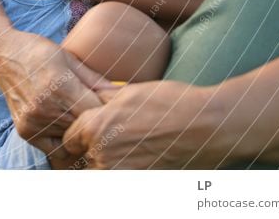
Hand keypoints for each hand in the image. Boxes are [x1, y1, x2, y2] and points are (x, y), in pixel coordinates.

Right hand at [0, 29, 114, 160]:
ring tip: (76, 112)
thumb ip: (96, 80)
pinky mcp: (25, 131)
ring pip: (72, 138)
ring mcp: (33, 122)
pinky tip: (63, 124)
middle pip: (85, 127)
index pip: (95, 112)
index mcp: (59, 86)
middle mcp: (45, 107)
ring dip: (78, 130)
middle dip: (95, 121)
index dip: (107, 110)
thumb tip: (123, 94)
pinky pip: (55, 148)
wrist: (1, 55)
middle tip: (98, 112)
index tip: (112, 106)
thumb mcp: (69, 58)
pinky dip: (63, 140)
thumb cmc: (39, 52)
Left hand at [62, 80, 228, 168]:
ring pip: (98, 176)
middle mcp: (103, 155)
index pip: (69, 141)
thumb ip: (103, 99)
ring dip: (103, 169)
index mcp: (95, 128)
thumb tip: (88, 97)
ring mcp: (121, 175)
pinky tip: (138, 164)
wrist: (210, 127)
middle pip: (81, 162)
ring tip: (124, 156)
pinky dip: (122, 175)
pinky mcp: (139, 186)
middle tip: (104, 149)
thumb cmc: (172, 104)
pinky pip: (118, 182)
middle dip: (87, 156)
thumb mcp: (131, 92)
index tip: (82, 138)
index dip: (75, 138)